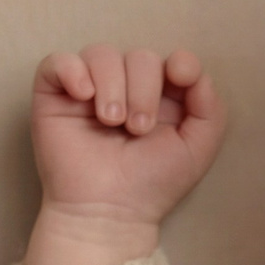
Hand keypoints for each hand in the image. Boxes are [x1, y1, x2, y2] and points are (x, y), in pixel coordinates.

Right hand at [20, 45, 225, 264]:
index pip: (172, 60)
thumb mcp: (197, 148)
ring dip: (112, 85)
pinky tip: (84, 97)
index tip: (181, 78)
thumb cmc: (152, 183)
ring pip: (102, 54)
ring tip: (111, 122)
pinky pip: (57, 61)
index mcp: (163, 97)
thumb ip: (209, 107)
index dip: (180, 63)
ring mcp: (90, 90)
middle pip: (139, 57)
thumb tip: (188, 67)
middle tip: (138, 129)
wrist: (109, 211)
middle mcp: (127, 88)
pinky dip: (73, 71)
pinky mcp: (55, 96)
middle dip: (144, 89)